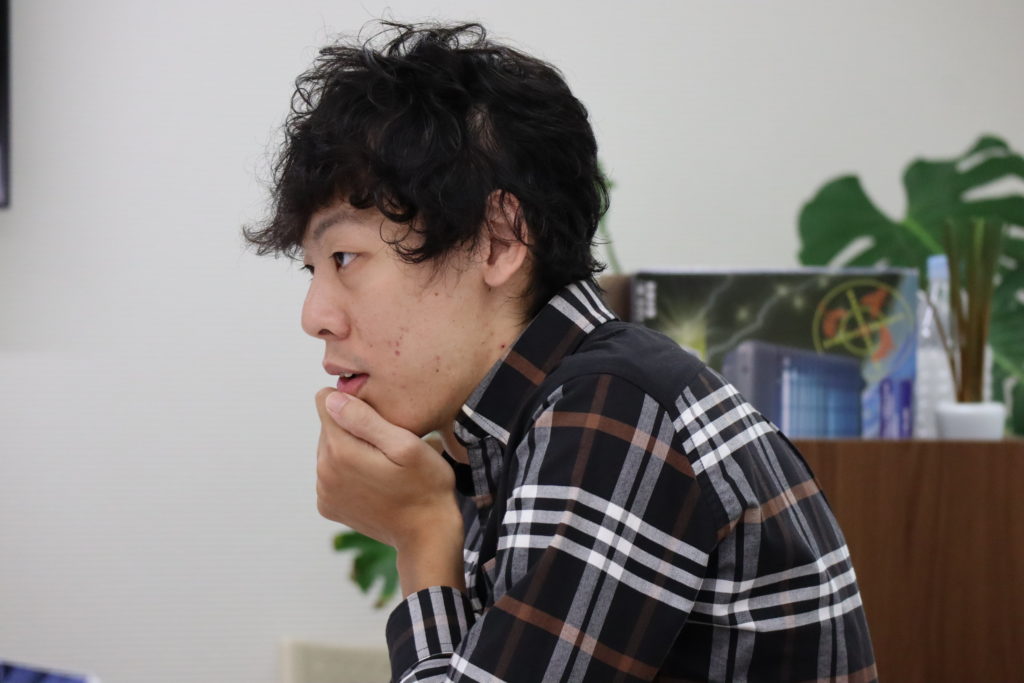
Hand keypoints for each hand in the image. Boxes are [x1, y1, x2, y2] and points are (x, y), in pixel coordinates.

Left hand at [315, 388, 465, 594]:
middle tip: (387, 445)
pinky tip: (374, 480)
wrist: (427, 533)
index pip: (326, 401)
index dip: (354, 403)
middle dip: (353, 428)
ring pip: (329, 450)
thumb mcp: (406, 445)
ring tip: (383, 464)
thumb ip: (365, 419)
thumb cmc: (425, 485)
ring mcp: (323, 492)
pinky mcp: (328, 506)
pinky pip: (332, 473)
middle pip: (328, 427)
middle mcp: (323, 472)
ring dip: (351, 449)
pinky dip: (349, 471)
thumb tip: (329, 398)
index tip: (378, 418)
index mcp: (340, 451)